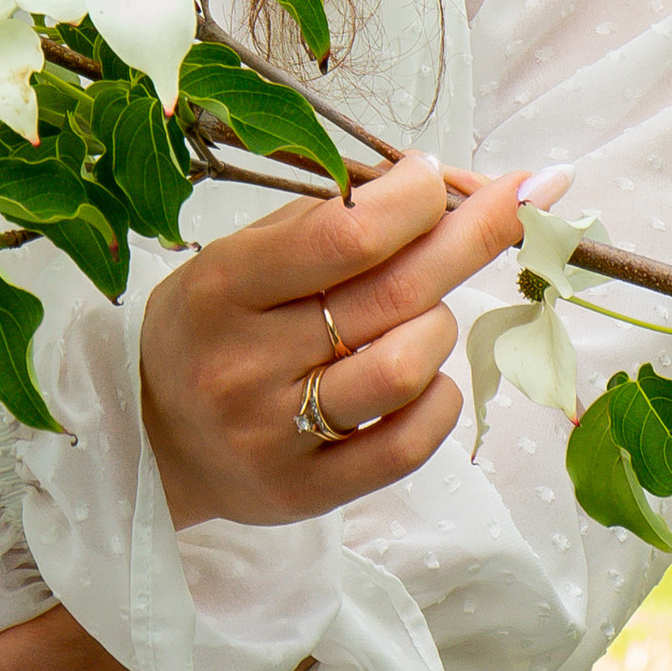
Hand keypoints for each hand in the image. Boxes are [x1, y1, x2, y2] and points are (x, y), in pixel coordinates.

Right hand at [140, 151, 529, 529]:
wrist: (154, 437)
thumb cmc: (215, 325)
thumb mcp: (245, 253)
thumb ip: (336, 218)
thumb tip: (455, 185)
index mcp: (222, 288)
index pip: (344, 237)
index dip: (414, 200)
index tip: (436, 177)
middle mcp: (244, 365)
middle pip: (394, 296)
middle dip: (471, 237)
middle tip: (516, 202)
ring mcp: (275, 436)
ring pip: (409, 368)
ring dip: (440, 326)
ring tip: (421, 316)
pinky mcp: (307, 492)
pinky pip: (412, 443)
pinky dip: (439, 397)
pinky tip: (423, 377)